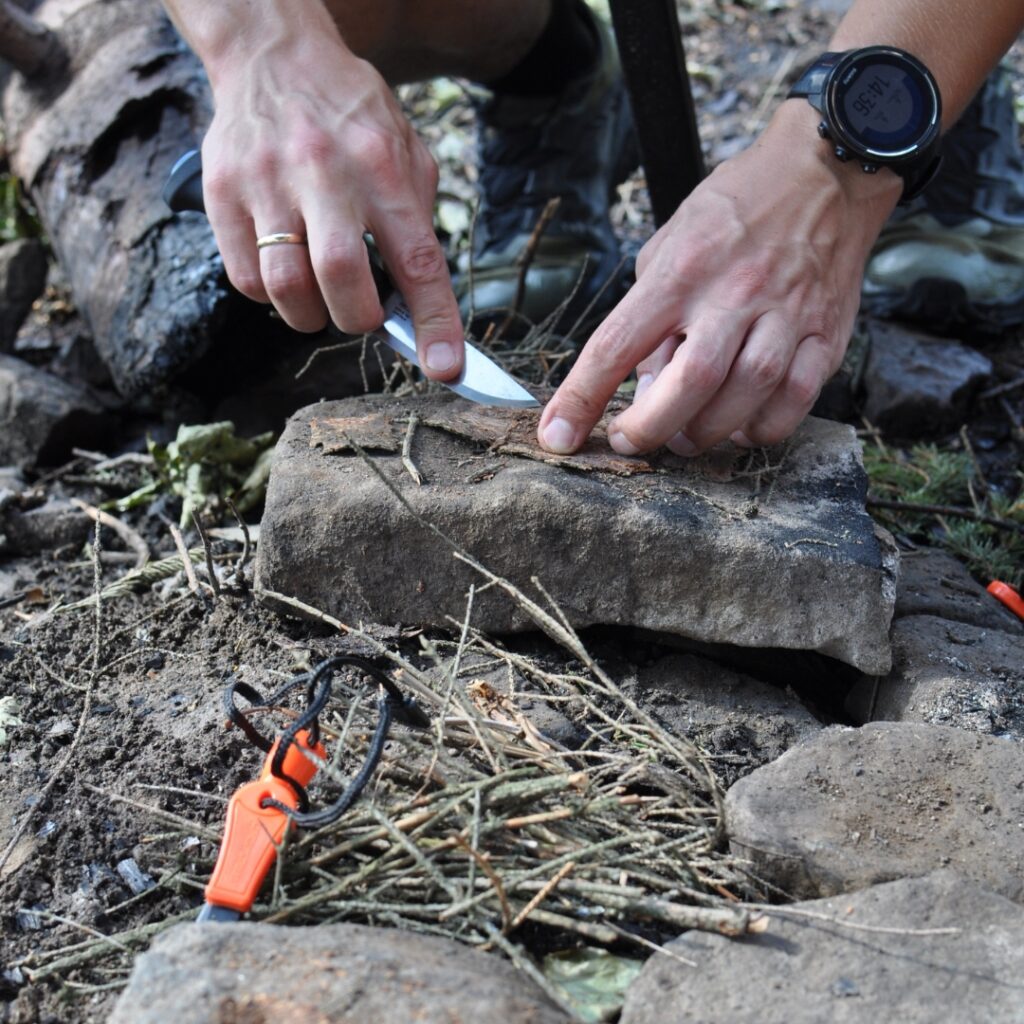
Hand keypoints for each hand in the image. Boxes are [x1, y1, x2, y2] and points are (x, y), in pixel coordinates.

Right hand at [200, 27, 462, 378]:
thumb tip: (421, 307)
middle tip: (361, 314)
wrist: (274, 56)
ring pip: (285, 287)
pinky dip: (270, 296)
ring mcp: (266, 182)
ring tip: (320, 296)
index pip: (417, 260)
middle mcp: (324, 172)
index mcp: (382, 166)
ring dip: (310, 315)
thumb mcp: (406, 151)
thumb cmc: (351, 119)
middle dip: (357, 318)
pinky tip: (284, 271)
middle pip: (340, 278)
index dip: (435, 322)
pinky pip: (246, 279)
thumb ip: (417, 223)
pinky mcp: (222, 193)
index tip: (445, 368)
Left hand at [537, 103, 901, 454]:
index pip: (616, 344)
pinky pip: (796, 399)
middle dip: (650, 428)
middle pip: (689, 381)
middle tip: (632, 440)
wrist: (825, 173)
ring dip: (707, 432)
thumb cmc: (735, 212)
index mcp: (680, 270)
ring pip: (746, 393)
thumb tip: (642, 389)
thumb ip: (651, 316)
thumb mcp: (670, 246)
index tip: (558, 436)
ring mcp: (785, 314)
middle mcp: (733, 292)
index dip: (581, 398)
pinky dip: (763, 428)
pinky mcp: (827, 333)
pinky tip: (741, 427)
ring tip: (686, 437)